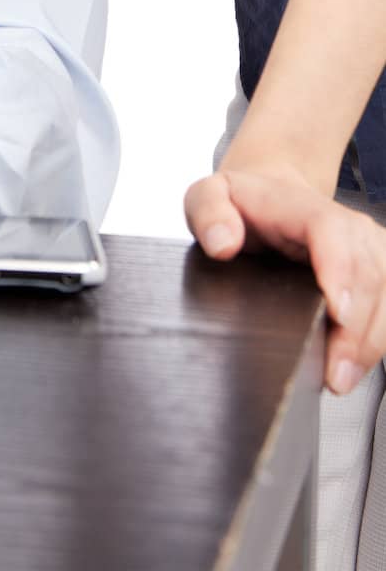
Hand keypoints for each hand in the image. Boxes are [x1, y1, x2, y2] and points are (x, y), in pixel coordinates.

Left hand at [185, 160, 385, 395]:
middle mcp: (347, 225)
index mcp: (302, 205)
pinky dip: (375, 338)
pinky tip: (354, 364)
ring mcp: (369, 248)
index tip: (337, 315)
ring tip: (341, 378)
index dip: (341, 272)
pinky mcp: (379, 271)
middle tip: (335, 374)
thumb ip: (208, 213)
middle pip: (369, 272)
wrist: (270, 196)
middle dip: (358, 328)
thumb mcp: (206, 197)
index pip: (333, 231)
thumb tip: (223, 243)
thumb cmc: (241, 204)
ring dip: (371, 340)